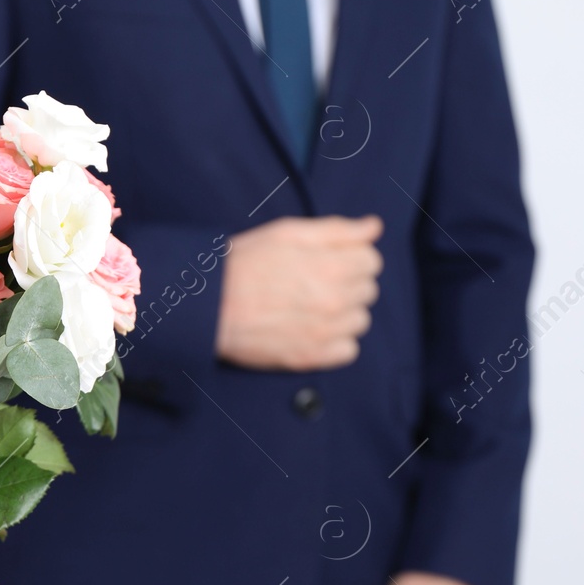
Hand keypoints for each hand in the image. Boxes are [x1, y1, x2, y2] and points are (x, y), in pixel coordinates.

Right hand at [215, 215, 383, 370]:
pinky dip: (337, 341)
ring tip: (312, 305)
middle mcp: (335, 301)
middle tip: (313, 281)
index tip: (329, 260)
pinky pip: (349, 350)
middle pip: (368, 290)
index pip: (372, 261)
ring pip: (361, 320)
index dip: (351, 256)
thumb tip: (375, 227)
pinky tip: (313, 328)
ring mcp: (325, 332)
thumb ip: (338, 230)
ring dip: (344, 312)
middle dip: (348, 282)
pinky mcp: (312, 357)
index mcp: (333, 266)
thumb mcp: (288, 232)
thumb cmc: (244, 263)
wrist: (208, 305)